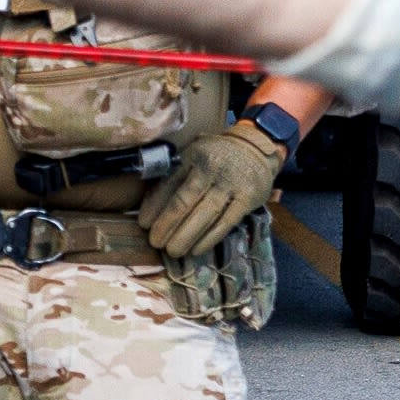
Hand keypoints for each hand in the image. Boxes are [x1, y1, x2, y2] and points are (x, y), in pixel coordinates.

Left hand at [139, 115, 287, 256]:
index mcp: (192, 155)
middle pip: (184, 201)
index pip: (169, 184)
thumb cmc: (216, 157)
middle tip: (156, 243)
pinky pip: (226, 223)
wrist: (256, 148)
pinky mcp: (248, 198)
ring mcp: (231, 183)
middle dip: (167, 225)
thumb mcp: (194, 154)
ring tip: (172, 251)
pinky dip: (210, 238)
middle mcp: (211, 168)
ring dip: (186, 236)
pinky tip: (196, 250)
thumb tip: (150, 207)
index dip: (154, 206)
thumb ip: (175, 174)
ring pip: (204, 215)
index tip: (144, 225)